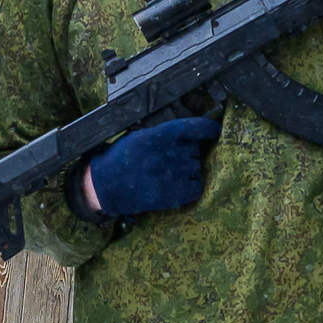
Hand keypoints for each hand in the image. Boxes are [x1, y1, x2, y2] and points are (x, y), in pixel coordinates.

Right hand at [83, 115, 221, 216]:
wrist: (107, 186)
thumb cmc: (121, 158)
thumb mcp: (139, 136)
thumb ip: (163, 134)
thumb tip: (188, 135)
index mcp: (161, 135)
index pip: (195, 127)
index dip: (209, 128)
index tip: (215, 129)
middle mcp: (170, 153)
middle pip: (195, 150)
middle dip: (187, 153)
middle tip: (169, 160)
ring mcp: (174, 175)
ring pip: (196, 168)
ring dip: (188, 170)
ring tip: (169, 174)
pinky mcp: (175, 194)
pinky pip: (197, 187)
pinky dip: (191, 187)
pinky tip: (177, 186)